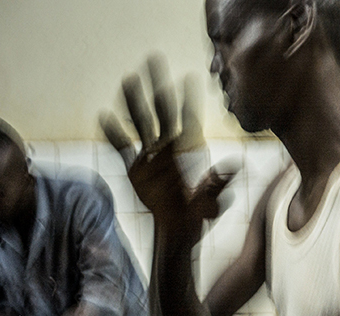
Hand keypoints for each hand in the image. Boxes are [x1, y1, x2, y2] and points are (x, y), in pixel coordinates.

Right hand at [100, 55, 236, 230]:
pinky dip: (114, 134)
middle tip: (153, 60)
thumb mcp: (210, 202)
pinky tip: (104, 118)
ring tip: (128, 80)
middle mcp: (169, 148)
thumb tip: (235, 165)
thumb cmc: (198, 215)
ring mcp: (150, 157)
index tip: (189, 77)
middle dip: (157, 85)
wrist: (177, 230)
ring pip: (141, 123)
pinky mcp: (135, 169)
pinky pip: (122, 148)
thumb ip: (219, 184)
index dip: (188, 99)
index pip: (188, 119)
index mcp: (188, 152)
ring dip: (133, 102)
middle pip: (162, 111)